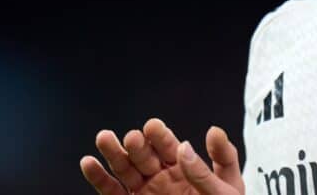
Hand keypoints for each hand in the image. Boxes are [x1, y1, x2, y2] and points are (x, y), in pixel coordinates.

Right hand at [80, 118, 244, 194]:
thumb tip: (198, 139)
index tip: (153, 127)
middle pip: (144, 155)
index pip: (170, 146)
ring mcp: (145, 192)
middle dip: (137, 145)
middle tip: (132, 138)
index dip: (160, 136)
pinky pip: (112, 193)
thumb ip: (214, 166)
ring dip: (113, 154)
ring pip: (125, 170)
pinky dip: (99, 179)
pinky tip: (89, 163)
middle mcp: (162, 177)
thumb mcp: (228, 190)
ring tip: (104, 139)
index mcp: (185, 167)